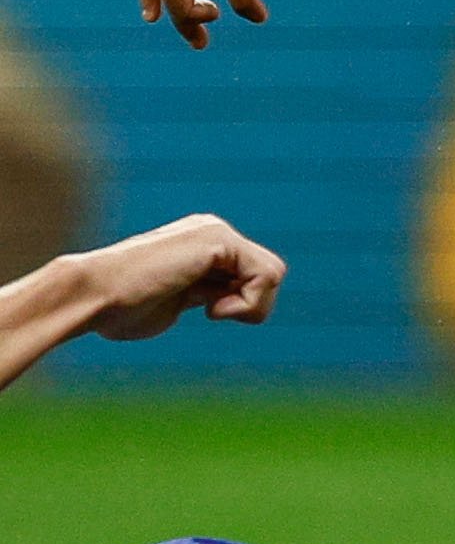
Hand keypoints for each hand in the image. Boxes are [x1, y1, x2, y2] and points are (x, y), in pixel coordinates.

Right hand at [74, 214, 287, 337]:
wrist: (91, 297)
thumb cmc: (118, 309)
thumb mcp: (173, 302)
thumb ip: (201, 293)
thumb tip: (220, 301)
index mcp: (202, 245)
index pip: (253, 276)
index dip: (242, 304)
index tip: (209, 311)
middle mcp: (212, 232)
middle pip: (268, 274)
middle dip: (250, 304)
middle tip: (211, 311)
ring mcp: (214, 232)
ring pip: (272, 274)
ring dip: (249, 305)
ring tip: (211, 309)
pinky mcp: (217, 240)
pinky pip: (267, 275)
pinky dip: (248, 302)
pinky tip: (212, 308)